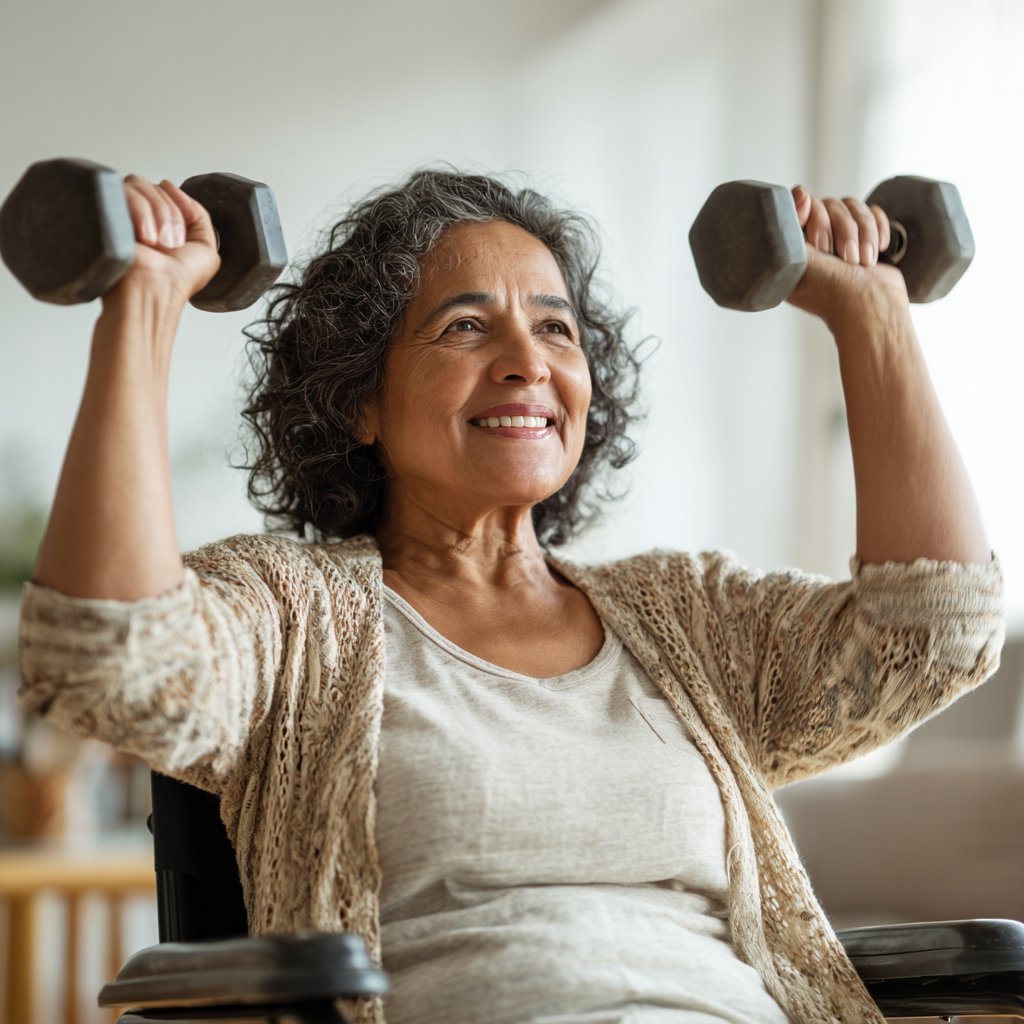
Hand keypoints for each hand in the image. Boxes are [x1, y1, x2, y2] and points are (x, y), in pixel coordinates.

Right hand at [108, 175, 220, 306]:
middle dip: (171, 214)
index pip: (166, 191)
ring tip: (156, 243)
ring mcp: (119, 212)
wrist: (154, 291)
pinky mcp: (104, 209)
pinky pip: (124, 190)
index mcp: (158, 223)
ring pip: (139, 184)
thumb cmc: (176, 281)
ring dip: (158, 215)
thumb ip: (199, 216)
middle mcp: (137, 216)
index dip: (179, 205)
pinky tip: (143, 238)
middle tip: (170, 244)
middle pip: (154, 186)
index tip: (181, 235)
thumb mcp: (206, 249)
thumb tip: (175, 190)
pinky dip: (141, 212)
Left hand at [785, 185, 908, 334]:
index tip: (821, 245)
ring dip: (863, 233)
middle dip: (843, 232)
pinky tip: (877, 251)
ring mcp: (841, 238)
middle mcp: (815, 240)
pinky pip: (873, 212)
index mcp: (794, 244)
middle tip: (845, 260)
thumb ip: (792, 226)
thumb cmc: (833, 293)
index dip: (814, 217)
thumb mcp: (801, 260)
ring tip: (862, 263)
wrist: (872, 309)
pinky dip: (878, 229)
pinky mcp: (864, 237)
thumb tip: (799, 191)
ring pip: (853, 206)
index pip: (801, 204)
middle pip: (830, 203)